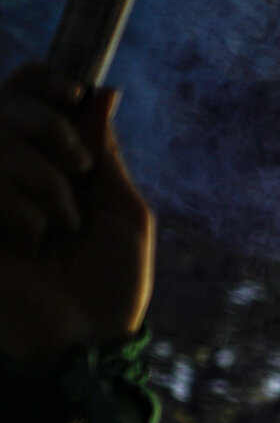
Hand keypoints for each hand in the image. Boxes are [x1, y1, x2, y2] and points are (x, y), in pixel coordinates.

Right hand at [0, 64, 152, 359]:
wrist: (82, 340)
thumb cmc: (108, 285)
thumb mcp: (123, 213)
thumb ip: (105, 153)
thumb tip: (101, 91)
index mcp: (40, 159)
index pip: (22, 88)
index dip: (43, 82)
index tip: (73, 95)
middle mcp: (1, 167)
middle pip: (4, 102)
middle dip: (51, 131)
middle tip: (76, 169)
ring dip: (45, 187)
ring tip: (57, 230)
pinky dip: (20, 212)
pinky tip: (27, 245)